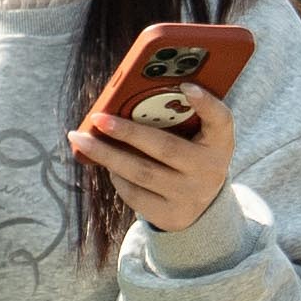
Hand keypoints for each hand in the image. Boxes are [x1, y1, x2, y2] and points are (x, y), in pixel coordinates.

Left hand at [72, 87, 237, 234]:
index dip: (205, 103)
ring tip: (80, 138)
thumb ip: (178, 117)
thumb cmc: (190, 156)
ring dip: (107, 154)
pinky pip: (135, 193)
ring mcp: (190, 195)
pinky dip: (116, 175)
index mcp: (220, 142)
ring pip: (141, 172)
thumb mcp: (197, 137)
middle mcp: (210, 170)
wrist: (202, 208)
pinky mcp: (170, 214)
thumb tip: (127, 97)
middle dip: (127, 132)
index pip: (221, 120)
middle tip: (97, 117)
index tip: (186, 86)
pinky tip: (105, 162)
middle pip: (165, 147)